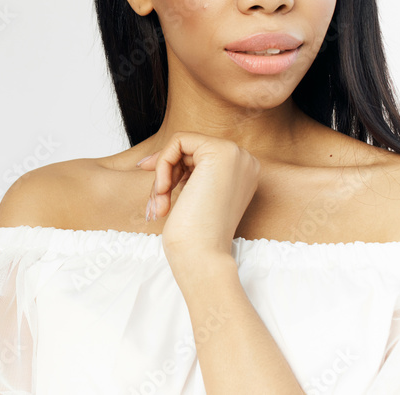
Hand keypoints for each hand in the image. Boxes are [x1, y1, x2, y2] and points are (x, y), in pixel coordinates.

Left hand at [138, 132, 260, 261]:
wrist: (203, 257)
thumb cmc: (194, 237)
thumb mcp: (193, 196)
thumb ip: (188, 173)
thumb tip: (154, 158)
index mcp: (243, 173)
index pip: (200, 156)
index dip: (174, 170)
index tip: (157, 190)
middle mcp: (245, 160)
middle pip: (190, 149)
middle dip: (165, 174)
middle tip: (155, 203)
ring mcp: (236, 154)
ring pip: (181, 145)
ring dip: (162, 175)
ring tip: (158, 204)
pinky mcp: (219, 151)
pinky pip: (177, 142)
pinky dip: (163, 165)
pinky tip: (162, 191)